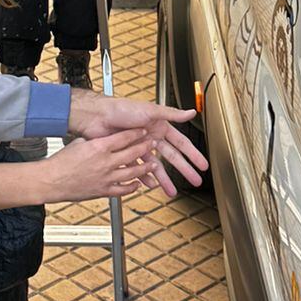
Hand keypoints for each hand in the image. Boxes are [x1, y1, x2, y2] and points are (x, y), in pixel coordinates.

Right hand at [39, 129, 155, 201]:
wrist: (51, 181)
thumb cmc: (60, 162)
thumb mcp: (78, 143)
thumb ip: (95, 142)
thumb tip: (105, 138)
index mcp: (98, 147)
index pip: (124, 137)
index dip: (136, 133)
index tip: (144, 131)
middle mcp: (105, 162)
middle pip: (132, 153)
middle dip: (145, 147)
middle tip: (152, 144)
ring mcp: (106, 178)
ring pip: (132, 172)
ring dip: (145, 168)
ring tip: (153, 164)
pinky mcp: (103, 191)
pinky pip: (123, 190)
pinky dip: (132, 187)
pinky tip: (137, 183)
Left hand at [68, 93, 207, 196]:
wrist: (98, 117)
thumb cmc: (122, 109)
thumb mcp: (151, 110)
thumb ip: (172, 114)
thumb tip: (191, 112)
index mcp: (160, 126)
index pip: (181, 143)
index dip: (193, 154)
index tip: (202, 164)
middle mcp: (151, 136)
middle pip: (172, 157)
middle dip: (184, 170)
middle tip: (194, 181)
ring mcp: (139, 146)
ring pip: (155, 166)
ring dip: (164, 179)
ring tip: (171, 191)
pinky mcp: (127, 153)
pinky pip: (138, 169)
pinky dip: (144, 178)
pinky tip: (150, 185)